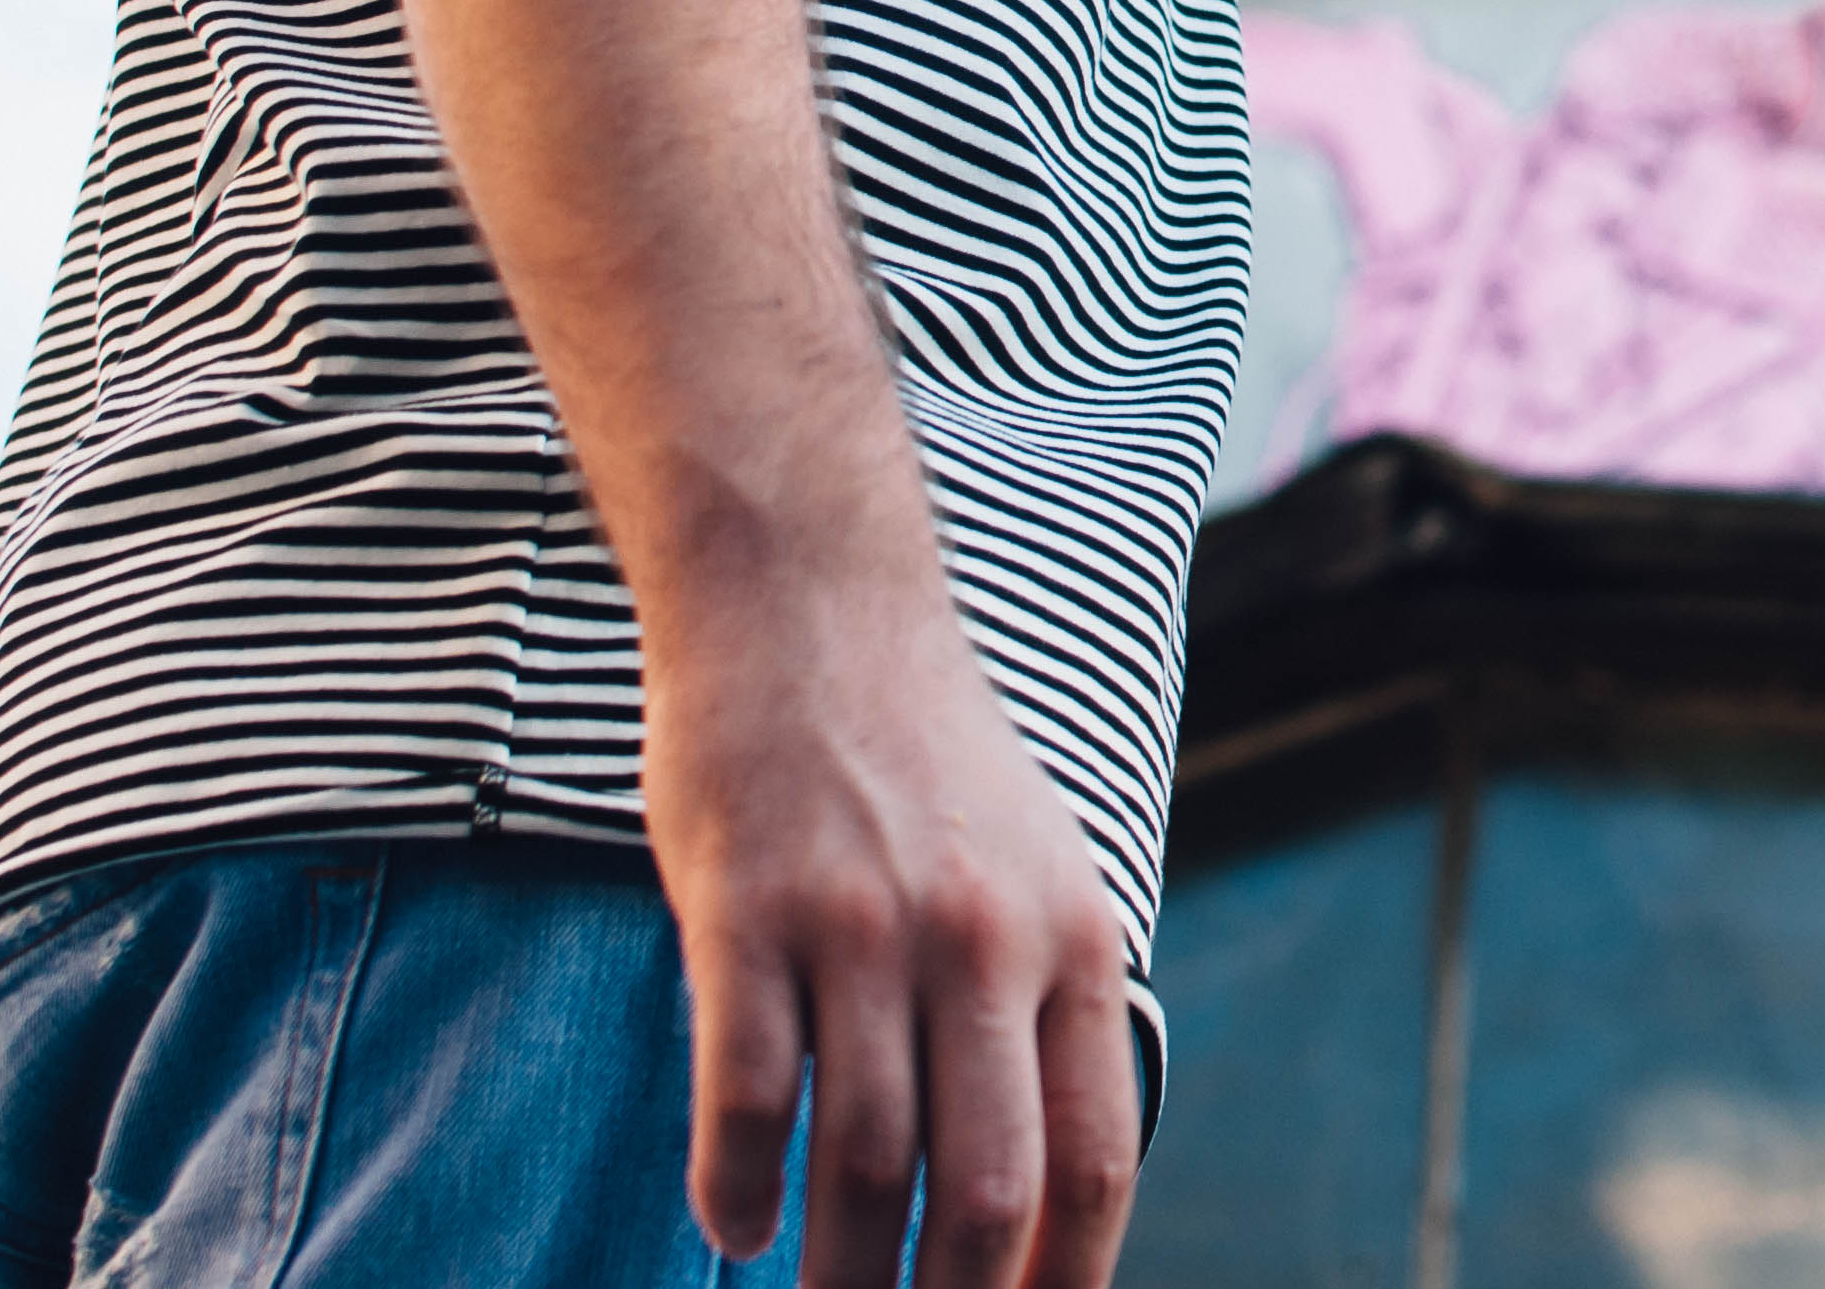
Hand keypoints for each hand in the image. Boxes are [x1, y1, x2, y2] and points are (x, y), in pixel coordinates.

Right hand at [649, 567, 1142, 1288]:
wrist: (811, 602)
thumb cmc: (924, 764)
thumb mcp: (1039, 870)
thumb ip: (1051, 1012)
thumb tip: (1056, 1194)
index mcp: (1073, 940)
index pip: (1092, 1165)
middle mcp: (982, 939)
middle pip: (985, 1192)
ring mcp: (862, 924)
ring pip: (864, 1163)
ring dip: (838, 1278)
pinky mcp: (747, 907)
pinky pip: (744, 1088)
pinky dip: (737, 1184)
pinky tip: (732, 1227)